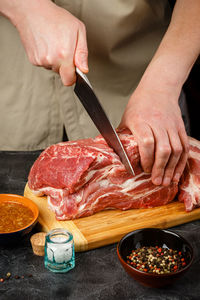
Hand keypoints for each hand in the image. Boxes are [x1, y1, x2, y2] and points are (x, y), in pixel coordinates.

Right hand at [12, 0, 87, 84]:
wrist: (32, 11)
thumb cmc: (55, 18)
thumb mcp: (78, 30)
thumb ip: (82, 53)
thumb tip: (84, 69)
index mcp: (64, 54)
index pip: (68, 80)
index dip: (73, 77)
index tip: (74, 71)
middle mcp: (51, 59)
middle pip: (61, 73)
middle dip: (65, 65)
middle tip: (63, 48)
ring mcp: (40, 61)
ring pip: (53, 68)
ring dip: (55, 60)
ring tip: (53, 43)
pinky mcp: (33, 60)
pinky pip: (44, 64)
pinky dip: (46, 57)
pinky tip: (46, 45)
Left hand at [119, 66, 188, 185]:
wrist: (158, 89)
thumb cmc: (139, 104)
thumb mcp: (126, 118)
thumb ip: (123, 137)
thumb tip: (115, 154)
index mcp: (141, 121)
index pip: (147, 142)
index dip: (146, 158)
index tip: (143, 169)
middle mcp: (158, 124)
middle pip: (163, 149)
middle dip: (160, 168)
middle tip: (156, 181)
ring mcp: (171, 126)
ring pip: (176, 150)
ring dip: (172, 168)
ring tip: (167, 181)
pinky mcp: (180, 128)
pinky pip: (184, 147)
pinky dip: (181, 162)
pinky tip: (177, 172)